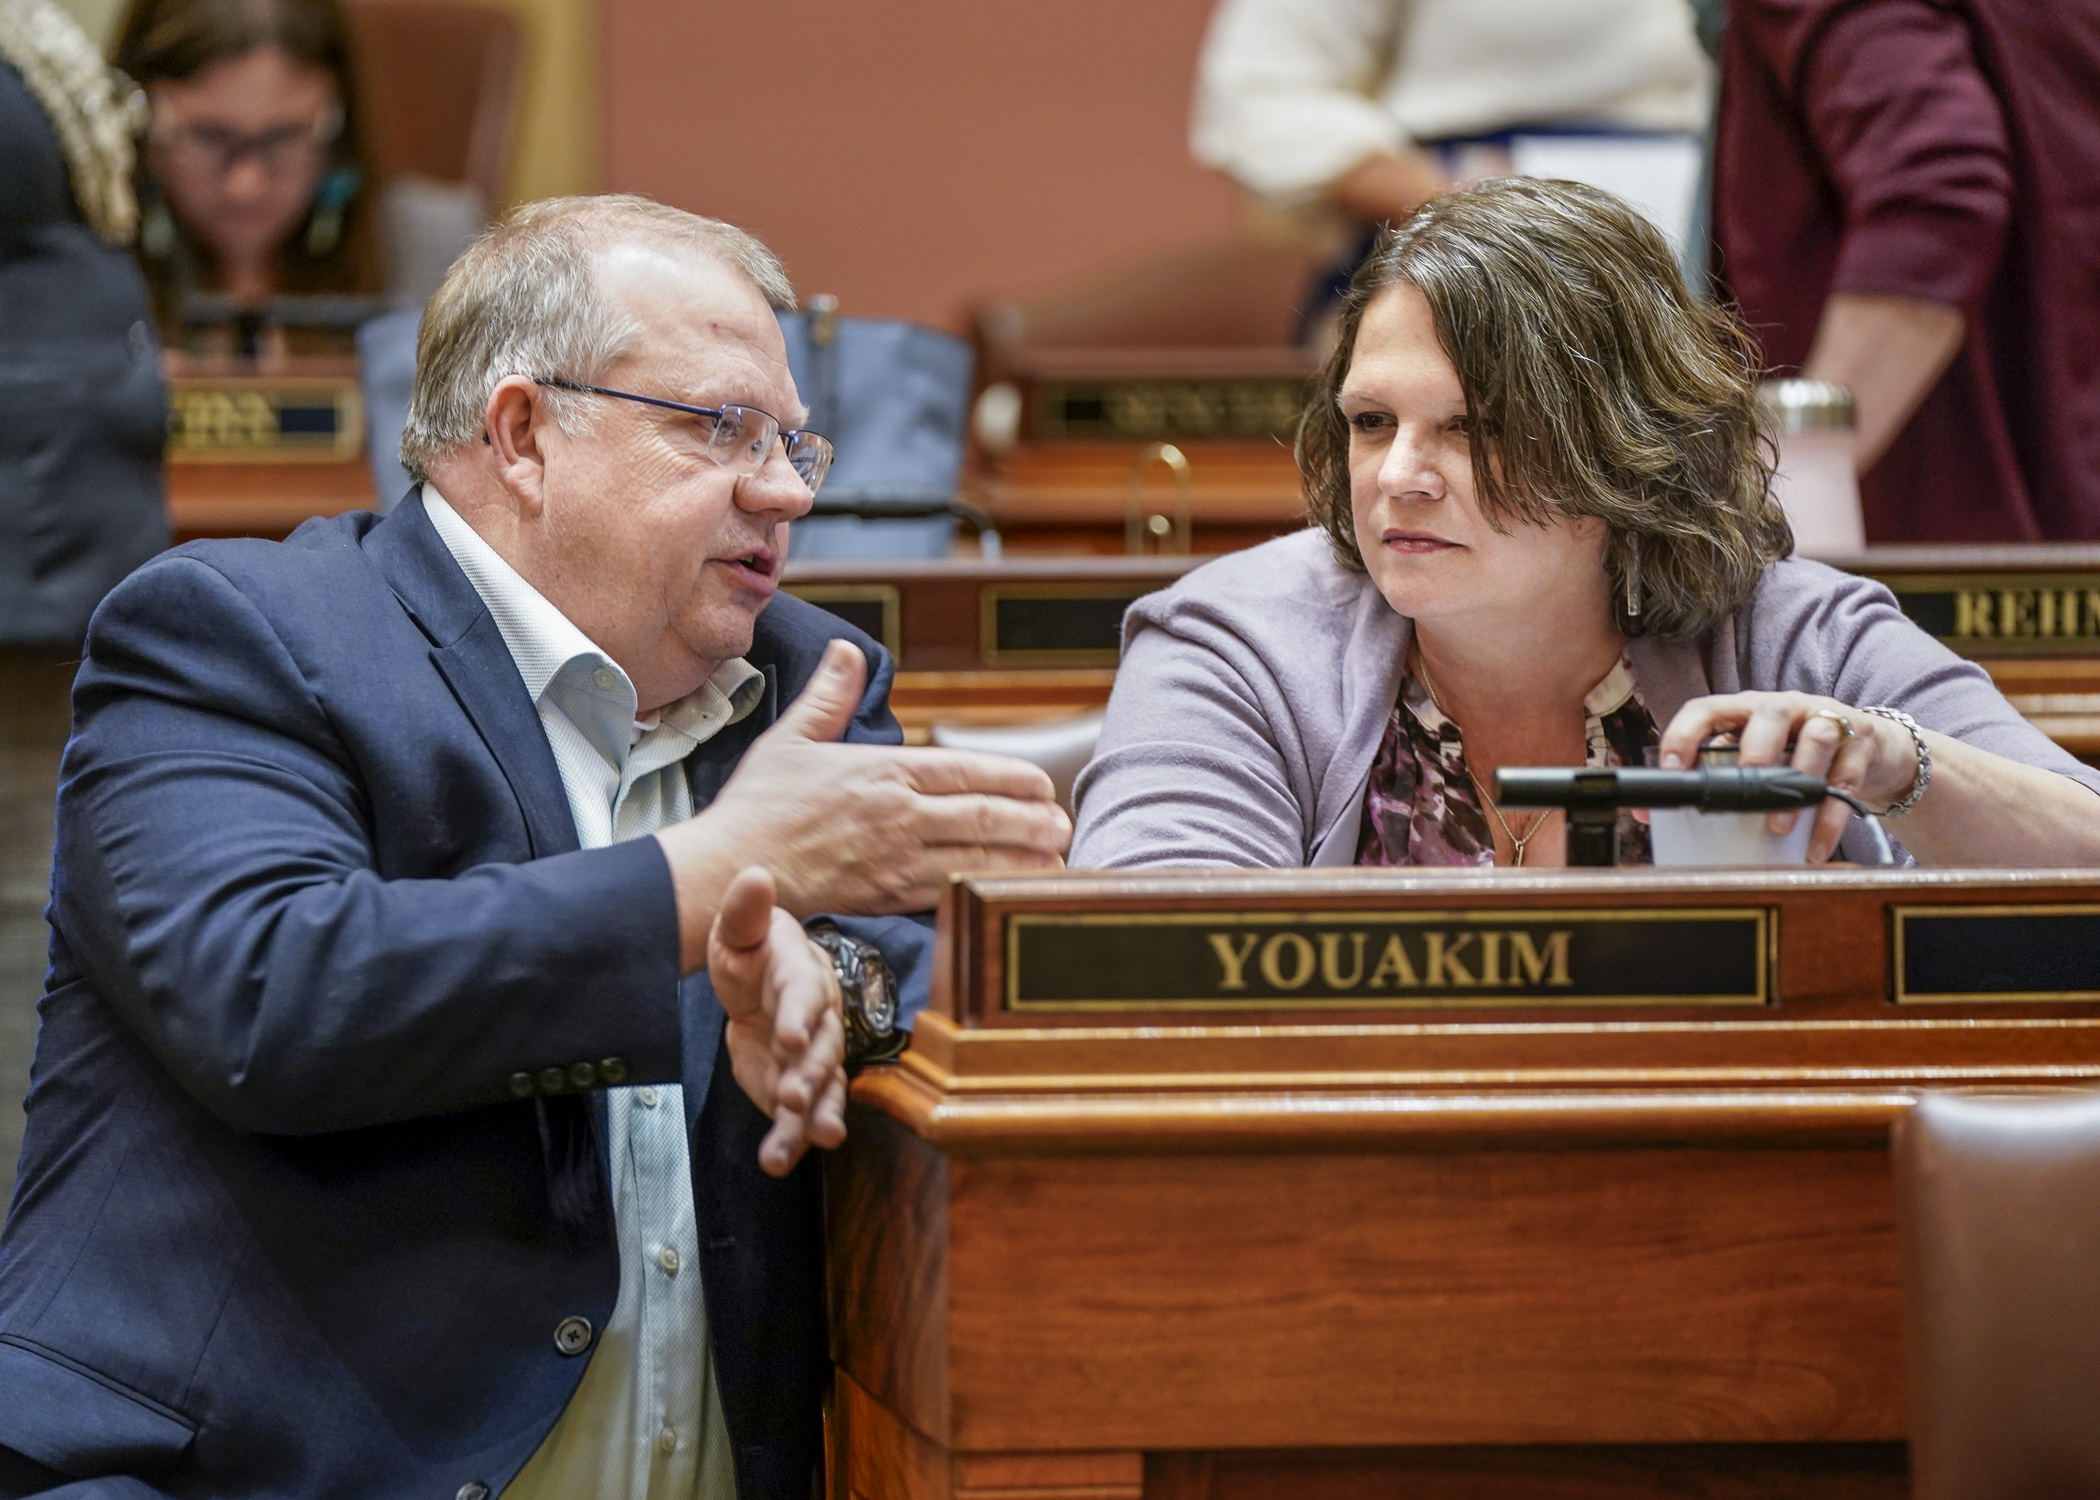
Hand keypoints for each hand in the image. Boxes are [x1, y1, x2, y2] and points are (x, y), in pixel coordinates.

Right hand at [657, 640, 1069, 967]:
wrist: (730, 868)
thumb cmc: (759, 805)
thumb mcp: (793, 738)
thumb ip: (830, 696)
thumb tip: (848, 651)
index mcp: (882, 771)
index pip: (963, 771)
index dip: (1011, 777)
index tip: (1042, 783)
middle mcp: (897, 814)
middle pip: (982, 816)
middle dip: (1031, 821)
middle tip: (1064, 824)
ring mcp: (894, 859)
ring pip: (974, 858)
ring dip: (1021, 859)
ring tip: (1056, 858)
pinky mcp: (885, 897)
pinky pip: (948, 893)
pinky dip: (983, 891)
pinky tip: (1007, 892)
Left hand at [708, 866, 847, 1176]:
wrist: (762, 983)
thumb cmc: (753, 952)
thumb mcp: (737, 930)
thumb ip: (744, 910)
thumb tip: (756, 875)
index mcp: (801, 975)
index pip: (803, 993)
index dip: (800, 1014)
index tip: (790, 1035)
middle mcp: (818, 1019)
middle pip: (822, 1046)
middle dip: (811, 1072)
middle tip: (795, 1096)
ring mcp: (813, 1057)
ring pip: (824, 1087)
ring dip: (818, 1113)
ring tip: (814, 1138)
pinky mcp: (801, 1086)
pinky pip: (804, 1115)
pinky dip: (794, 1139)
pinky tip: (779, 1160)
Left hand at [1658, 692, 1920, 861]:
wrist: (1872, 751)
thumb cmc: (1796, 755)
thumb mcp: (1753, 760)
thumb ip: (1711, 780)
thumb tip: (1649, 817)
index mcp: (1746, 711)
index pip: (1707, 709)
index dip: (1684, 734)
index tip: (1671, 770)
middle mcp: (1785, 708)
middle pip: (1767, 713)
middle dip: (1752, 752)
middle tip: (1741, 794)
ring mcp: (1827, 720)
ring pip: (1816, 738)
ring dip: (1796, 784)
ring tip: (1779, 828)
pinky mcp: (1862, 743)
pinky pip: (1847, 778)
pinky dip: (1829, 817)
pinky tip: (1814, 847)